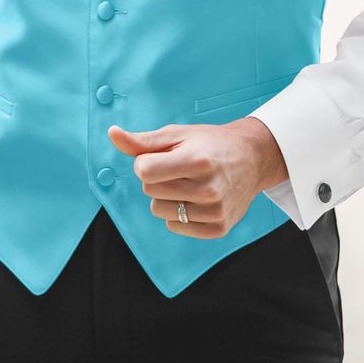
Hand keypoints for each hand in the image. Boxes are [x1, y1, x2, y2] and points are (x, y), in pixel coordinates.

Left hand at [107, 116, 287, 239]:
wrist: (251, 159)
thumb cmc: (209, 143)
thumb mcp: (177, 135)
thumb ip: (142, 140)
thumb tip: (111, 134)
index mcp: (197, 160)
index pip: (144, 171)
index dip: (146, 162)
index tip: (163, 156)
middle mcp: (208, 188)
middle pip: (149, 191)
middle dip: (157, 178)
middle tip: (180, 168)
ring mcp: (215, 211)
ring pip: (159, 211)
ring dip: (166, 197)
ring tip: (188, 183)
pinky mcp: (218, 229)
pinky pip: (174, 226)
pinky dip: (178, 213)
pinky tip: (197, 198)